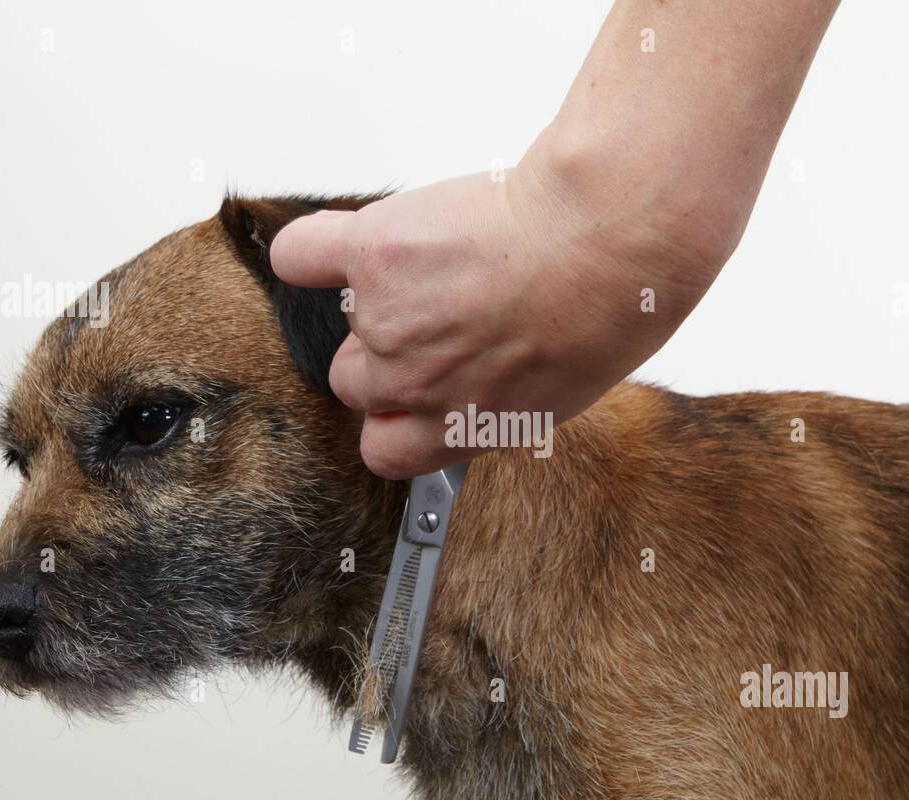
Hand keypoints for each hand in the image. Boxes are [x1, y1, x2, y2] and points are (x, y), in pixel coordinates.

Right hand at [269, 156, 711, 478]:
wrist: (605, 238)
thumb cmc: (605, 308)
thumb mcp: (562, 391)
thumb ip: (500, 401)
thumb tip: (484, 387)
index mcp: (460, 426)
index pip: (384, 451)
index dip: (393, 419)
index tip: (411, 396)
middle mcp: (413, 384)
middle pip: (356, 381)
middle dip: (389, 350)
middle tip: (438, 311)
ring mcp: (385, 321)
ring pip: (348, 317)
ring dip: (379, 291)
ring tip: (442, 259)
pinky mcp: (371, 253)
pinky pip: (303, 255)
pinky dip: (313, 249)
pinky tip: (340, 243)